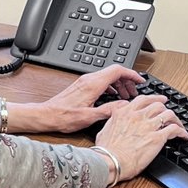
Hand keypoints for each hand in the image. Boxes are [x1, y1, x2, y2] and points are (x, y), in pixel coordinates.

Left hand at [5, 65, 145, 135]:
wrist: (47, 115)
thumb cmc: (64, 117)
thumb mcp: (90, 117)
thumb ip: (109, 110)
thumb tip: (125, 106)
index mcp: (93, 84)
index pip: (117, 70)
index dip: (132, 74)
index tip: (140, 81)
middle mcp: (88, 80)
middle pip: (113, 72)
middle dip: (127, 80)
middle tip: (135, 92)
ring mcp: (84, 82)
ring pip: (107, 76)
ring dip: (119, 84)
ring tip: (126, 96)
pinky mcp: (81, 86)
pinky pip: (100, 81)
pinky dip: (110, 86)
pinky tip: (113, 96)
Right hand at [94, 94, 187, 181]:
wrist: (111, 161)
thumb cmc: (106, 150)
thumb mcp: (104, 129)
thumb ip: (113, 119)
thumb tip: (114, 118)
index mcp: (124, 112)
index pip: (143, 100)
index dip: (154, 99)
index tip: (159, 100)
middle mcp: (137, 116)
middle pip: (158, 105)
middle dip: (166, 108)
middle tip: (170, 112)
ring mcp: (148, 126)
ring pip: (168, 114)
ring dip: (175, 119)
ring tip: (179, 125)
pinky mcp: (157, 138)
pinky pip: (175, 129)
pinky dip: (182, 132)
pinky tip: (184, 136)